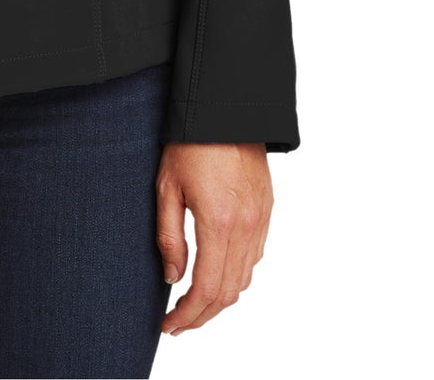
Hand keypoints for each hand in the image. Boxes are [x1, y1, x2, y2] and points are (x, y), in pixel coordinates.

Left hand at [156, 141, 272, 336]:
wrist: (226, 108)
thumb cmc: (190, 141)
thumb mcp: (167, 186)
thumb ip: (169, 236)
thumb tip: (172, 277)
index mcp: (218, 223)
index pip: (206, 288)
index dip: (187, 315)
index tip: (168, 326)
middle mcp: (245, 227)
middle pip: (228, 292)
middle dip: (202, 315)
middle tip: (177, 323)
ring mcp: (260, 220)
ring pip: (244, 278)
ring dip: (220, 298)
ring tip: (193, 304)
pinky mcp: (266, 211)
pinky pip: (255, 257)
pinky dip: (236, 275)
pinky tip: (216, 273)